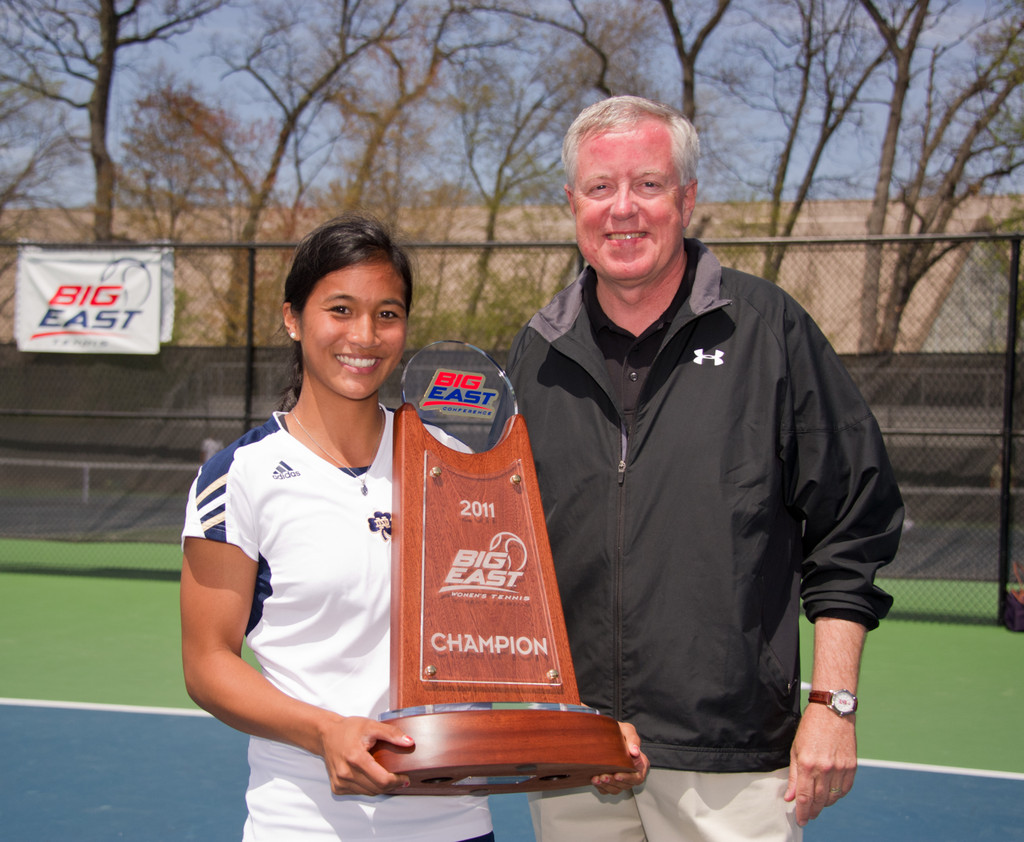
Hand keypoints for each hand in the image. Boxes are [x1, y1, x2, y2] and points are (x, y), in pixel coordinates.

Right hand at [318, 715, 413, 795]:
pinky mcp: (337, 787)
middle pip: (377, 789)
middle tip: (400, 777)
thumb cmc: (349, 729)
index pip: (382, 780)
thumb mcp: (371, 726)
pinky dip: (369, 787)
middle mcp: (346, 773)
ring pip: (369, 793)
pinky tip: (371, 776)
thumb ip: (391, 734)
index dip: (397, 781)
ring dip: (380, 787)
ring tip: (387, 775)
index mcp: (356, 758)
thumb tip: (409, 743)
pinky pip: (359, 792)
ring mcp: (340, 782)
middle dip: (391, 785)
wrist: (326, 735)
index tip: (405, 778)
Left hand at [591, 721, 649, 794]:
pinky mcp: (611, 781)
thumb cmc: (620, 732)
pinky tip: (594, 780)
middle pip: (626, 785)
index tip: (617, 775)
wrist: (607, 732)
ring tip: (596, 778)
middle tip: (603, 776)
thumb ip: (633, 739)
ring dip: (606, 786)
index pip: (637, 777)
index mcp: (641, 764)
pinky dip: (600, 787)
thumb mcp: (628, 730)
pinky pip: (607, 790)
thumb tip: (635, 751)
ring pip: (616, 789)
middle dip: (614, 782)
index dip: (627, 778)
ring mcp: (621, 778)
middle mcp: (632, 773)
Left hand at [784, 704, 856, 825]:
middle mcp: (824, 769)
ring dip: (824, 804)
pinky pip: (845, 789)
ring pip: (832, 797)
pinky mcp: (851, 766)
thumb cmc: (811, 728)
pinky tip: (831, 795)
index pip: (804, 797)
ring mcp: (840, 768)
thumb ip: (794, 776)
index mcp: (807, 764)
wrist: (833, 712)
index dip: (802, 812)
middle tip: (808, 816)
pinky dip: (837, 796)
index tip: (800, 820)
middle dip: (812, 811)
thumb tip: (790, 797)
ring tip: (817, 806)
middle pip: (818, 800)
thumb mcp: (796, 749)